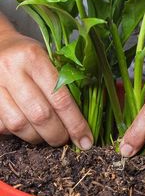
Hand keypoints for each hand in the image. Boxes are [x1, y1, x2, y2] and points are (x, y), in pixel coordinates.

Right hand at [0, 29, 92, 149]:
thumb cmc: (28, 54)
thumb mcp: (49, 58)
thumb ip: (65, 82)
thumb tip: (86, 115)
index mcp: (34, 58)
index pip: (61, 99)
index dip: (76, 124)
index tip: (86, 140)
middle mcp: (11, 70)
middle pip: (41, 115)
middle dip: (58, 135)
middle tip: (66, 139)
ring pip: (19, 125)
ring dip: (38, 138)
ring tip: (48, 135)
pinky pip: (3, 126)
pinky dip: (19, 133)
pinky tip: (29, 128)